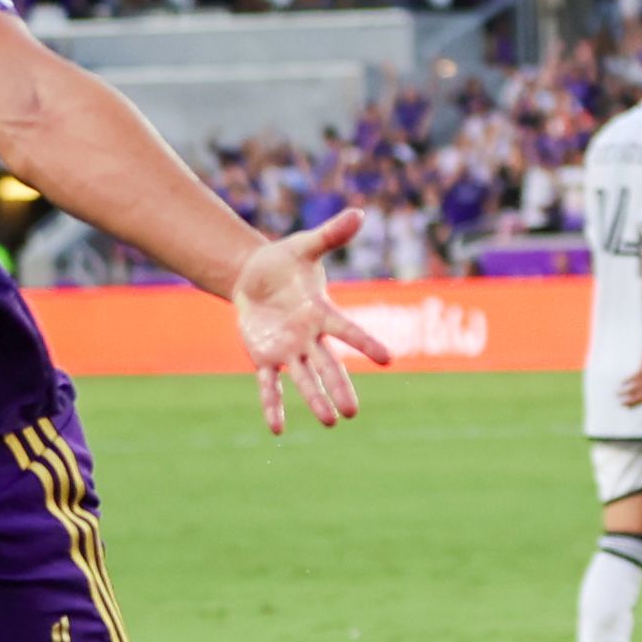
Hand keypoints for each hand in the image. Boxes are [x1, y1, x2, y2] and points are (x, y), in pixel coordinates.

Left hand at [231, 209, 392, 435]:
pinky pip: (269, 384)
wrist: (254, 275)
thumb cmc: (286, 261)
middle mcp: (309, 337)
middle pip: (328, 366)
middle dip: (339, 388)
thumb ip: (330, 235)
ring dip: (315, 400)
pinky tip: (277, 428)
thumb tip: (359, 213)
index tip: (387, 359)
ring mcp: (288, 350)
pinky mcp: (265, 357)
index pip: (347, 330)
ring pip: (304, 379)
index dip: (365, 343)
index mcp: (322, 312)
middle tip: (352, 412)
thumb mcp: (305, 245)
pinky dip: (272, 405)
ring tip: (331, 422)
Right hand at [618, 340, 641, 407]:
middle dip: (631, 401)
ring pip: (638, 387)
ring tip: (616, 393)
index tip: (626, 407)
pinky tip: (621, 382)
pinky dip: (628, 381)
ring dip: (626, 392)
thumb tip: (638, 382)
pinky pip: (636, 376)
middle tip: (621, 404)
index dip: (636, 404)